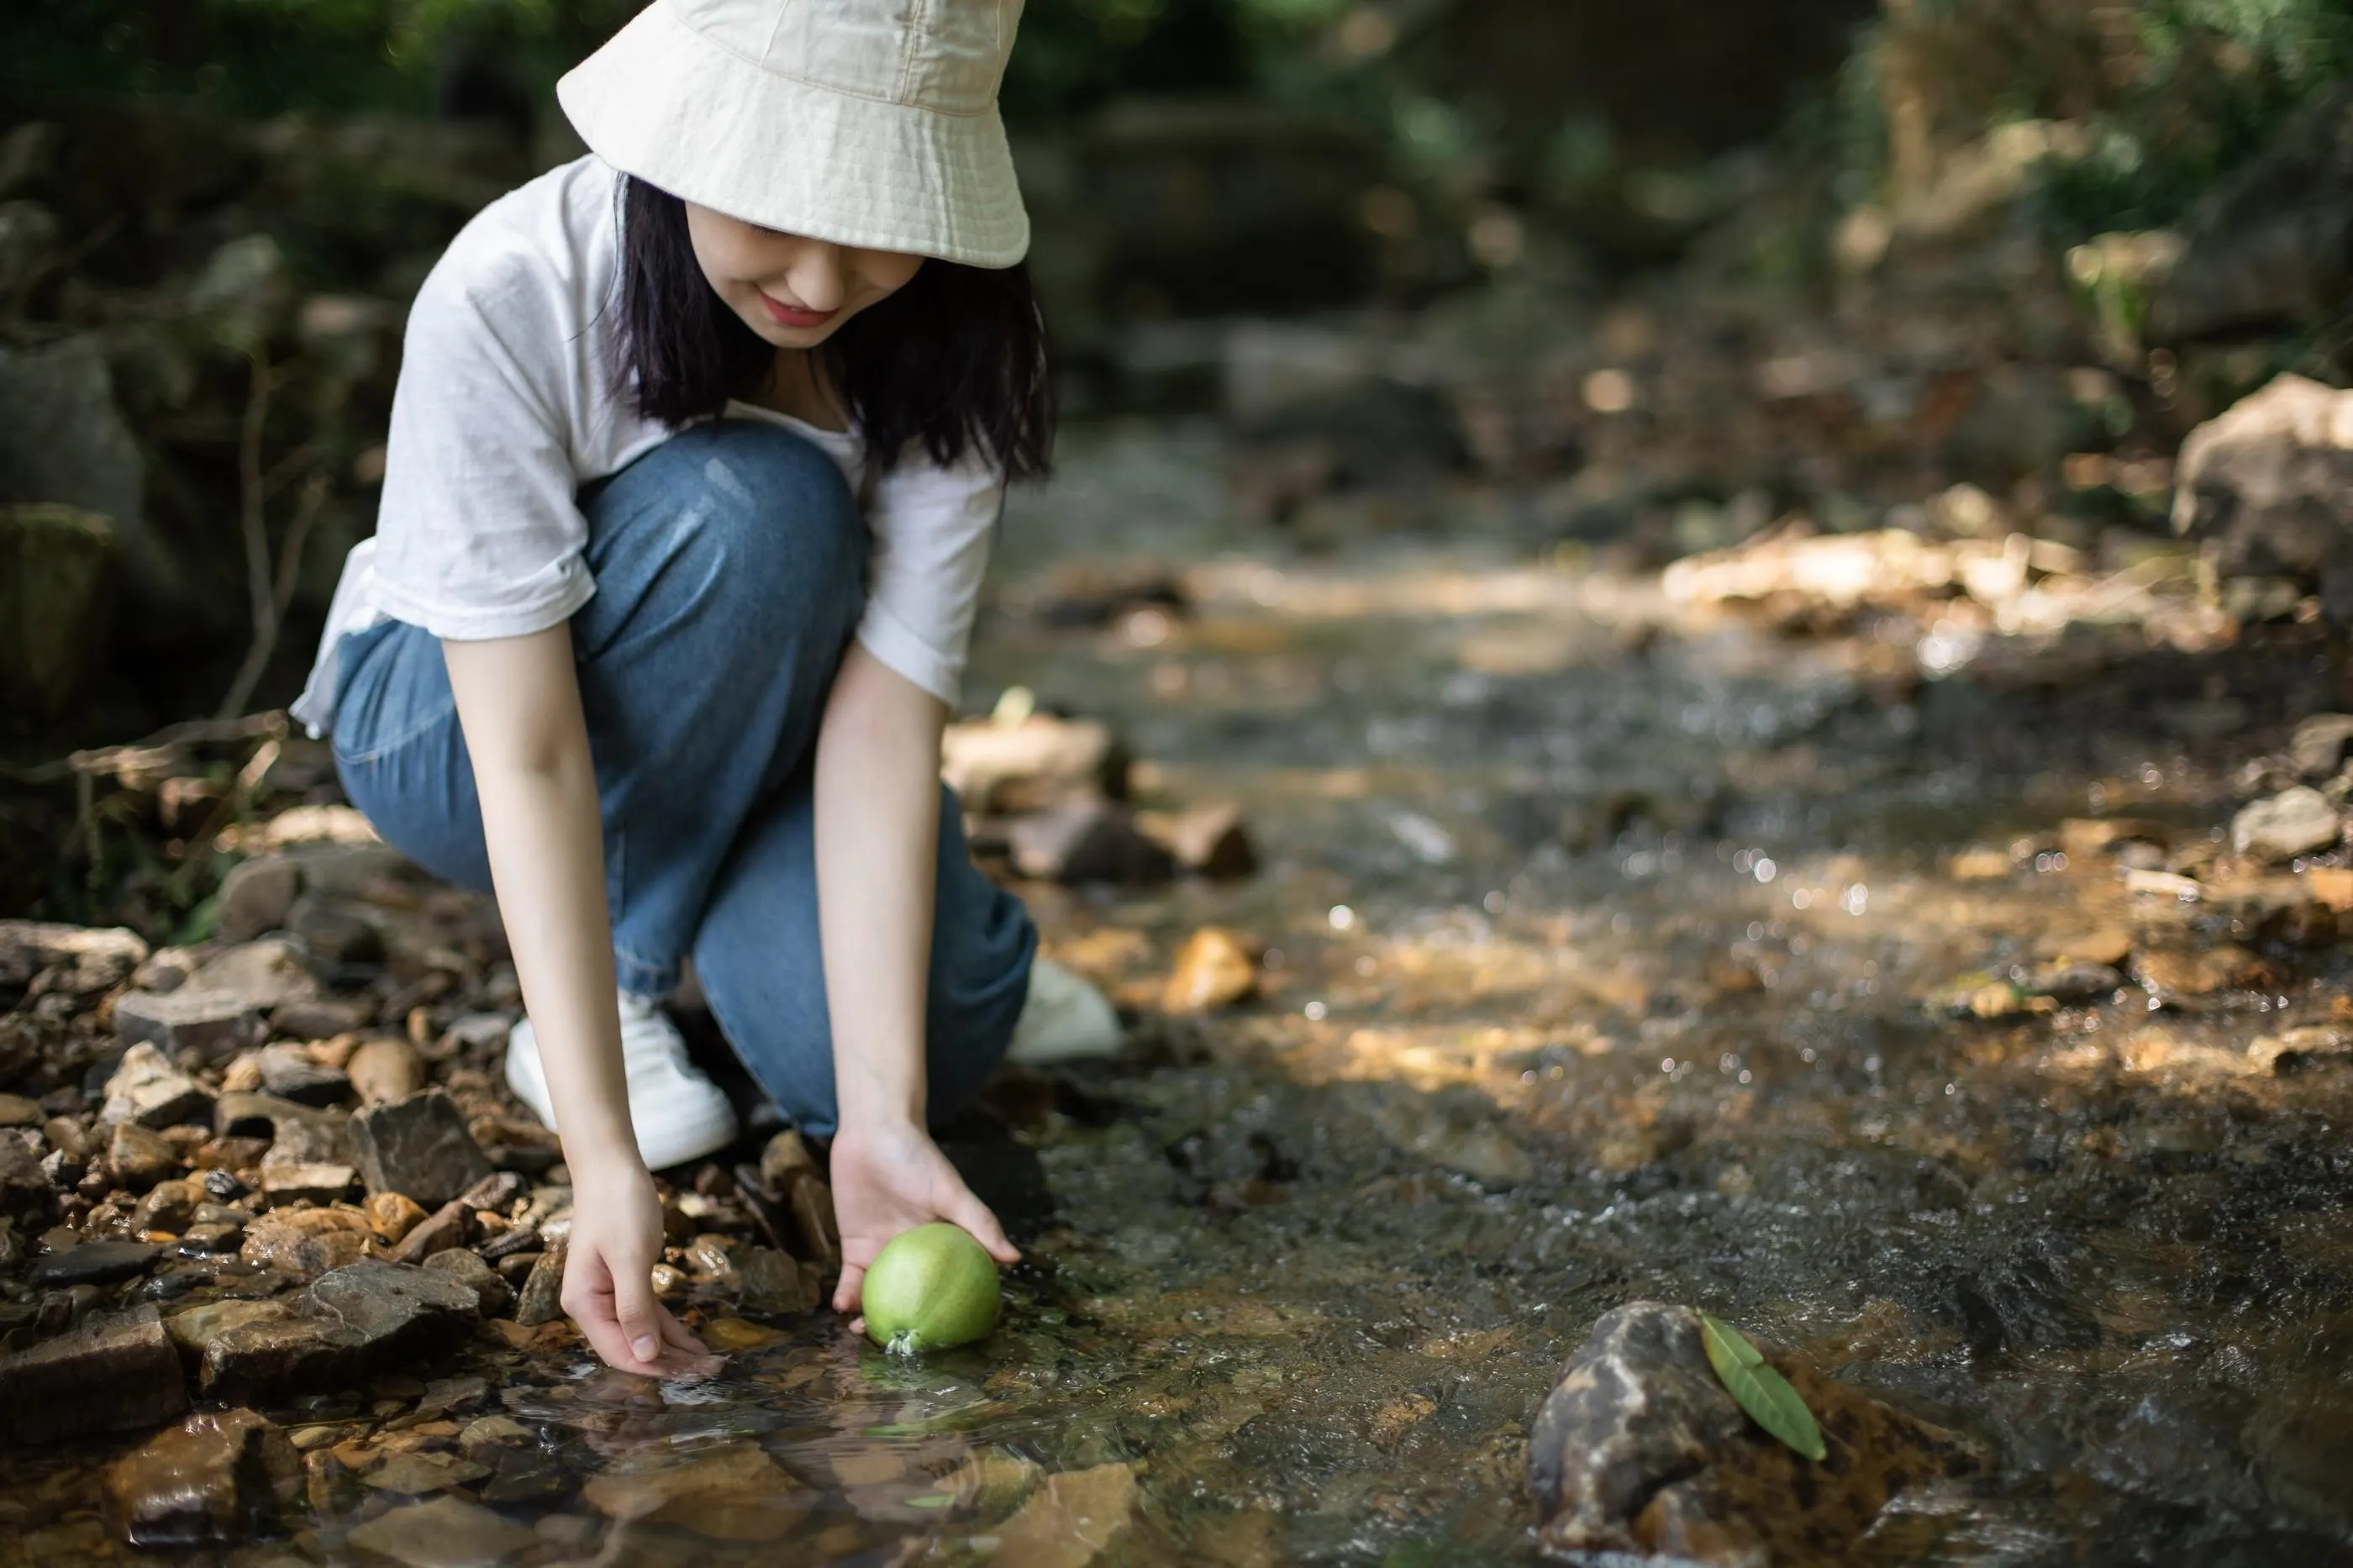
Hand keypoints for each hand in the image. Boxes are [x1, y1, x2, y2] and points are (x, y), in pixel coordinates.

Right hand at [561, 1162, 715, 1376]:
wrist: (612, 1167)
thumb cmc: (619, 1206)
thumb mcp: (630, 1257)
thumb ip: (635, 1308)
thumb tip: (645, 1354)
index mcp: (584, 1303)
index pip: (618, 1351)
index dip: (653, 1367)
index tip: (690, 1376)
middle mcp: (592, 1305)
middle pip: (632, 1347)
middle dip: (670, 1363)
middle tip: (711, 1372)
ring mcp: (608, 1295)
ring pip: (643, 1333)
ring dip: (675, 1350)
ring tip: (710, 1364)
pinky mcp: (625, 1282)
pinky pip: (649, 1314)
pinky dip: (671, 1329)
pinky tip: (694, 1344)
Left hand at [828, 1117, 1018, 1324]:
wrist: (873, 1132)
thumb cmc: (918, 1157)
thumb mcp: (952, 1191)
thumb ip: (980, 1223)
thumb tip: (1015, 1259)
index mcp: (945, 1246)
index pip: (957, 1286)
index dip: (957, 1315)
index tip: (955, 1342)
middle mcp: (916, 1258)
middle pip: (915, 1301)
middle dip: (908, 1328)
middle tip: (902, 1347)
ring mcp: (885, 1255)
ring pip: (882, 1298)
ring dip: (873, 1320)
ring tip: (866, 1334)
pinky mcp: (856, 1249)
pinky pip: (852, 1282)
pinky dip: (846, 1297)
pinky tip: (842, 1307)